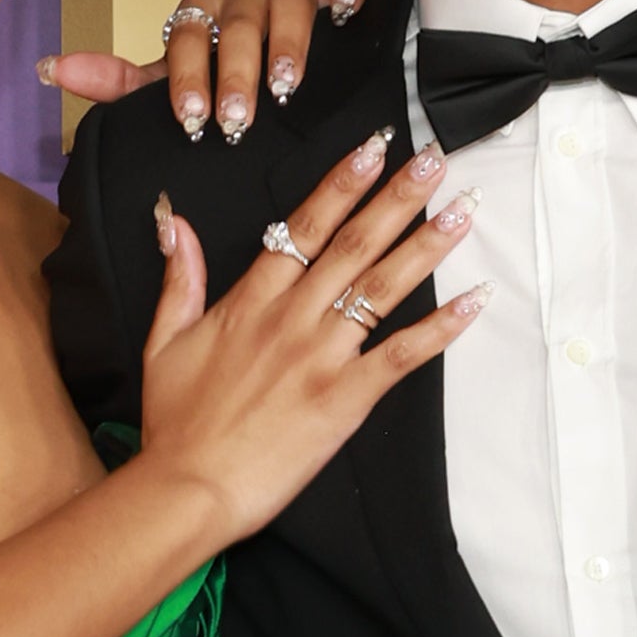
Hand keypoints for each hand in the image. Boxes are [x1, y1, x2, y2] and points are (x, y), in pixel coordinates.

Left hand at [38, 0, 369, 143]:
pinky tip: (344, 15)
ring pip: (285, 3)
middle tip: (236, 119)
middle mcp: (243, 0)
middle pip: (235, 22)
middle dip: (233, 71)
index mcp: (202, 17)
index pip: (186, 32)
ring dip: (285, 44)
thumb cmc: (229, 88)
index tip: (191, 120)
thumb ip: (118, 82)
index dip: (186, 74)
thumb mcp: (176, 92)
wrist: (294, 86)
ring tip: (286, 86)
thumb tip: (48, 68)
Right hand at [133, 130, 488, 543]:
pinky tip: (473, 300)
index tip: (373, 148)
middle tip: (435, 159)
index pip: (304, 227)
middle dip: (398, 197)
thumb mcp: (162, 340)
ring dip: (427, 245)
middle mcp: (292, 318)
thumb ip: (178, 276)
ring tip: (462, 211)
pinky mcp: (344, 398)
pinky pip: (401, 355)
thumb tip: (174, 220)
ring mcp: (321, 356)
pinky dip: (440, 327)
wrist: (187, 488)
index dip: (342, 184)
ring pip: (381, 287)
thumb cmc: (175, 422)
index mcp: (251, 300)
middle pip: (353, 243)